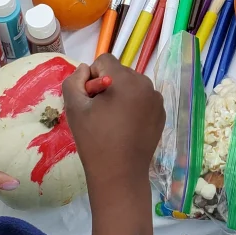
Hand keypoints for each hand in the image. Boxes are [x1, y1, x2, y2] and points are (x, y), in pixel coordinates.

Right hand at [63, 55, 164, 234]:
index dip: (92, 78)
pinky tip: (127, 127)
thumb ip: (74, 81)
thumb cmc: (94, 140)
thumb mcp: (74, 108)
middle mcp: (145, 83)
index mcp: (125, 79)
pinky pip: (143, 98)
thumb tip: (86, 70)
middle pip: (119, 72)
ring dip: (121, 95)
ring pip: (132, 85)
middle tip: (100, 113)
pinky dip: (134, 106)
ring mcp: (156, 99)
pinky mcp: (161, 112)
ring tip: (113, 121)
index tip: (90, 100)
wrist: (120, 173)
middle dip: (108, 86)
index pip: (104, 60)